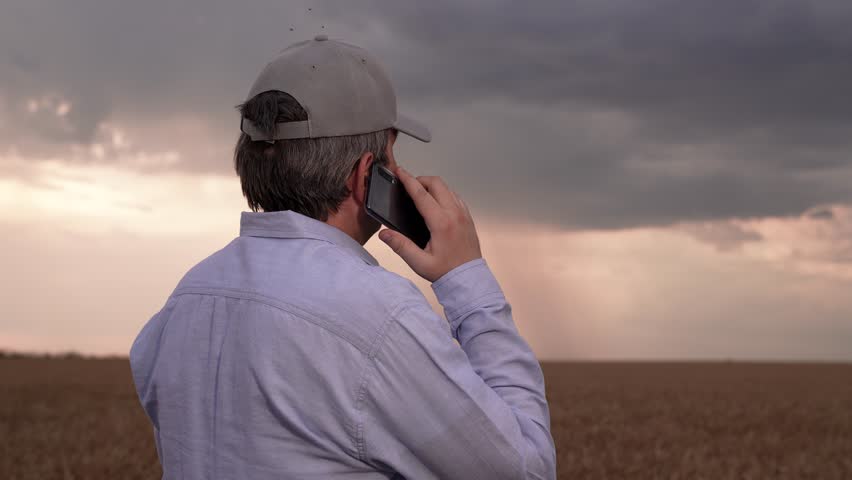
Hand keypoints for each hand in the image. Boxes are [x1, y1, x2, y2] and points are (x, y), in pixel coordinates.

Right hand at [378, 166, 481, 282]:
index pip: (421, 194)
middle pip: (437, 184)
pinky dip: (443, 193)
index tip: (399, 172)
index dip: (408, 180)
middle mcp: (454, 214)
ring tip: (420, 193)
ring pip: (447, 188)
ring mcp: (463, 214)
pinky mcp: (468, 218)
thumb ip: (401, 246)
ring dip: (432, 186)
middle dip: (420, 180)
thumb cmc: (446, 272)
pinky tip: (435, 203)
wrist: (468, 279)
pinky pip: (455, 197)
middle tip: (408, 184)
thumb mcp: (419, 262)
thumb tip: (384, 234)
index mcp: (441, 223)